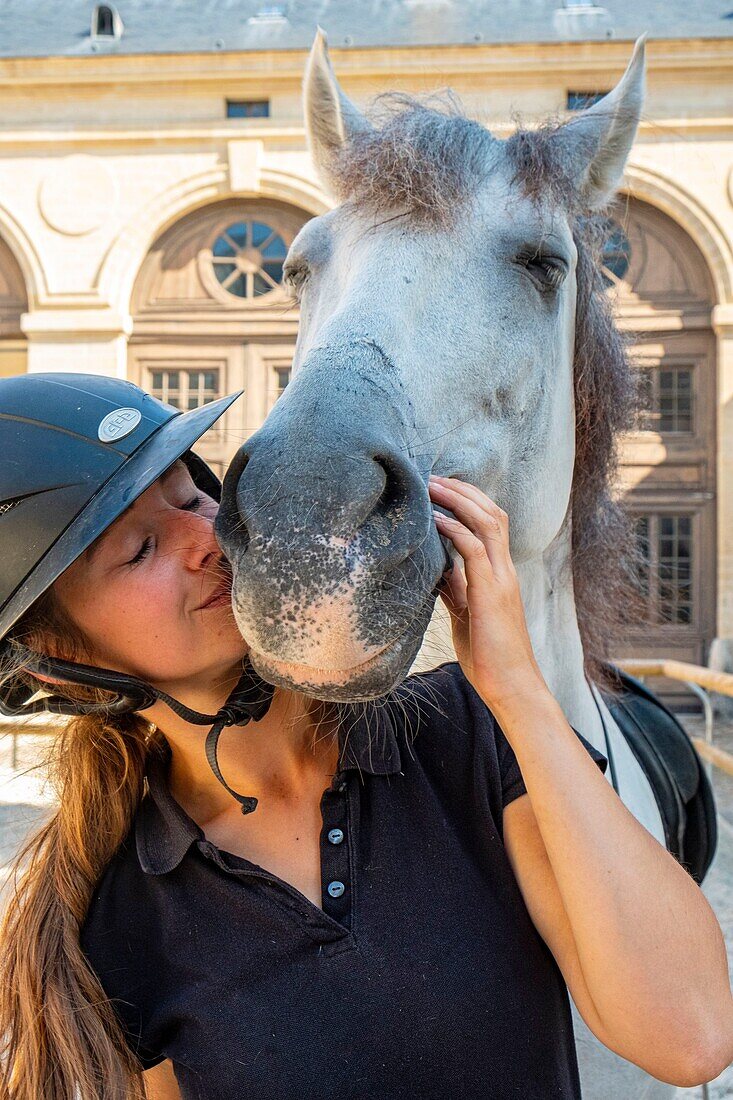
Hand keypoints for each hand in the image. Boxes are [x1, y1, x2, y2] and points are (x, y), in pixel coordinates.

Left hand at [428, 475, 548, 712]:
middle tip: (433, 476)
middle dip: (463, 490)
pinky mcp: (491, 593)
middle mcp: (505, 570)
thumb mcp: (467, 614)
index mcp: (500, 574)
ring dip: (459, 500)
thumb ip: (457, 589)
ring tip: (432, 486)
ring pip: (488, 523)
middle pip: (492, 513)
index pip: (492, 523)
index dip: (470, 500)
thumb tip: (439, 571)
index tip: (442, 488)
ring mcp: (501, 579)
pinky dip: (455, 529)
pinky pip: (474, 550)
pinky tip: (436, 520)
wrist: (511, 686)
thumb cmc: (489, 656)